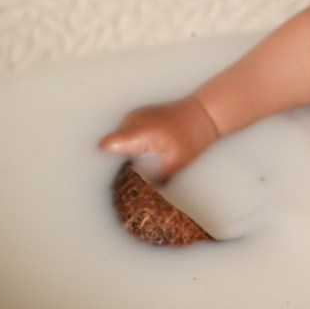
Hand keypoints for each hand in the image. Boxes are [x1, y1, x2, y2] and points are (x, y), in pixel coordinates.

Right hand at [98, 97, 219, 181]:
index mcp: (139, 132)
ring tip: (139, 163)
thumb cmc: (192, 136)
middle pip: (111, 144)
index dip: (104, 161)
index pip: (108, 145)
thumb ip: (157, 179)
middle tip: (129, 175)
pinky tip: (144, 152)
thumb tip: (145, 194)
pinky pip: (126, 131)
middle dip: (116, 159)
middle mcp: (133, 121)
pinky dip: (130, 142)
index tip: (110, 175)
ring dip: (124, 150)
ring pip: (118, 138)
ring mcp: (135, 115)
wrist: (204, 113)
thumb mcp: (176, 163)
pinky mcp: (139, 115)